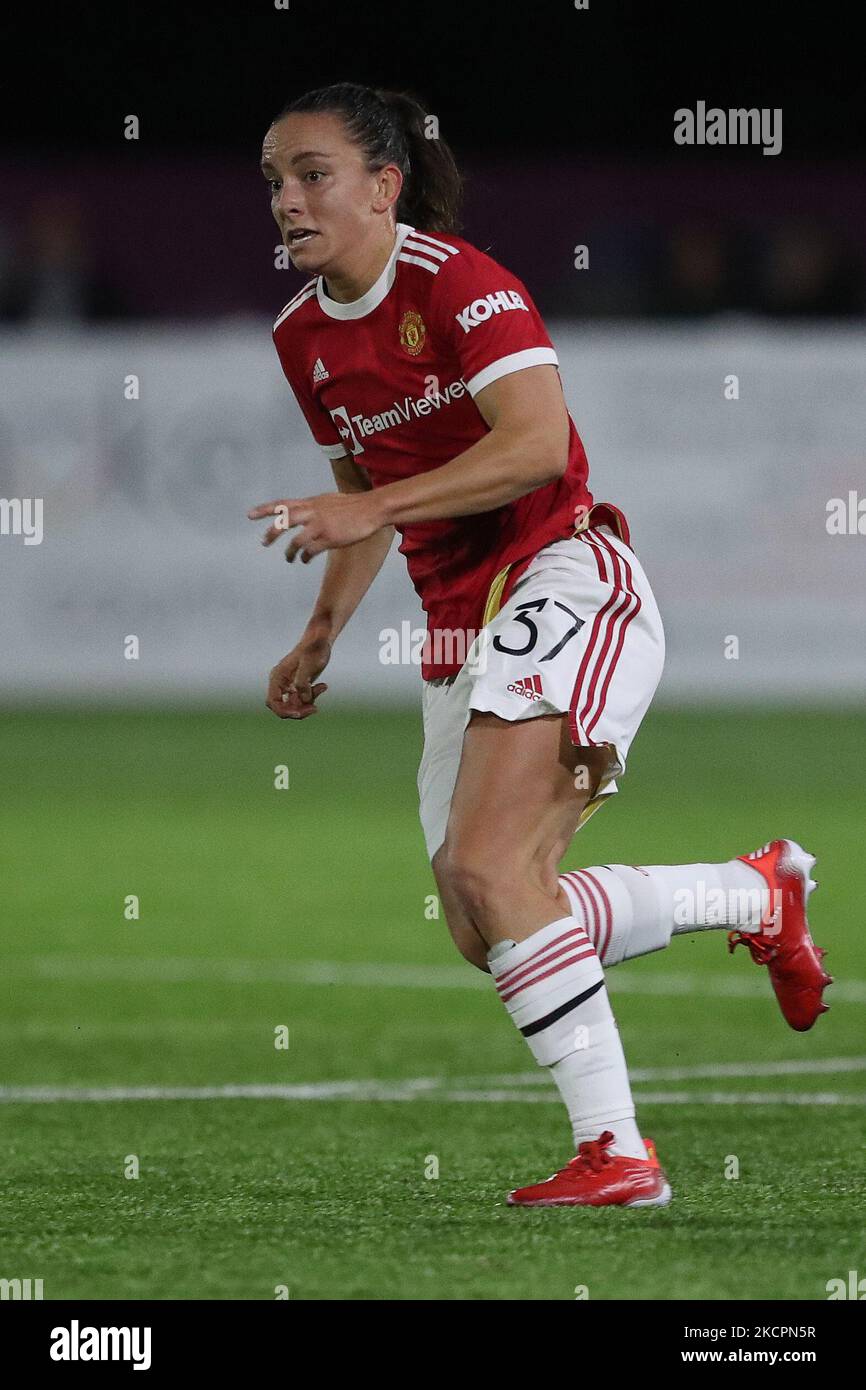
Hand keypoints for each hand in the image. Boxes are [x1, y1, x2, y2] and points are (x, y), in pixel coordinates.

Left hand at [248, 490, 384, 561]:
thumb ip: (314, 506)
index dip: (265, 510)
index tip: (250, 515)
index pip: (282, 504)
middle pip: (284, 522)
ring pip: (296, 541)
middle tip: (263, 542)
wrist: (372, 509)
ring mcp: (320, 526)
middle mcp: (312, 513)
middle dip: (271, 533)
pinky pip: (311, 551)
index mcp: (311, 503)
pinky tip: (305, 560)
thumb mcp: (328, 500)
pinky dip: (305, 557)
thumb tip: (304, 511)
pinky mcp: (330, 539)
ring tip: (289, 558)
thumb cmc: (353, 505)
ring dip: (289, 552)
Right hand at [265, 631, 330, 718]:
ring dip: (310, 701)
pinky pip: (304, 699)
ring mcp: (290, 685)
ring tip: (322, 687)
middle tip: (314, 708)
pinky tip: (323, 686)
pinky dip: (314, 696)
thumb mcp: (309, 664)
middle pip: (283, 707)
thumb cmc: (314, 649)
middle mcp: (281, 682)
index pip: (273, 702)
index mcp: (278, 676)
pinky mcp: (299, 686)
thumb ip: (303, 682)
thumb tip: (303, 699)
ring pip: (296, 705)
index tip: (298, 713)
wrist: (320, 640)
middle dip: (298, 710)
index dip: (283, 711)